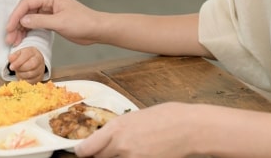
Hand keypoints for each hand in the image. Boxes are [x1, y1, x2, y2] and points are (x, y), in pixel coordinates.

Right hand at [5, 0, 100, 46]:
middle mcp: (48, 1)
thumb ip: (40, 21)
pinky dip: (28, 31)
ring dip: (21, 29)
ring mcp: (49, 11)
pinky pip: (35, 24)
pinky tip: (23, 39)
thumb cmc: (82, 23)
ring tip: (14, 41)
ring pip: (29, 18)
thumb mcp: (59, 22)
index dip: (16, 15)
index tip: (9, 28)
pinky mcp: (51, 20)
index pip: (27, 3)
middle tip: (9, 38)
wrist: (96, 30)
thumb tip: (22, 21)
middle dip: (16, 24)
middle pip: (26, 11)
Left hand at [8, 46, 45, 82]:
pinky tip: (22, 77)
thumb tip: (10, 59)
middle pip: (32, 65)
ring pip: (31, 74)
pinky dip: (25, 80)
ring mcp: (41, 69)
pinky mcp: (40, 77)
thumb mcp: (18, 53)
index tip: (11, 67)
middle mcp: (39, 59)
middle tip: (15, 69)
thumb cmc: (24, 57)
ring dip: (22, 75)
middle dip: (21, 69)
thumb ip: (14, 56)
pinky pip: (32, 81)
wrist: (33, 60)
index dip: (18, 62)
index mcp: (33, 52)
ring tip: (18, 72)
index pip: (26, 56)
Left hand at [74, 102, 196, 157]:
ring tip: (129, 150)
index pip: (87, 149)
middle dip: (100, 155)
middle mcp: (120, 145)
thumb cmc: (165, 117)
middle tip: (109, 150)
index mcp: (116, 128)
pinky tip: (139, 154)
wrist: (188, 127)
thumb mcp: (134, 117)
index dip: (83, 152)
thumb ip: (118, 130)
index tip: (83, 152)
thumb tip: (106, 138)